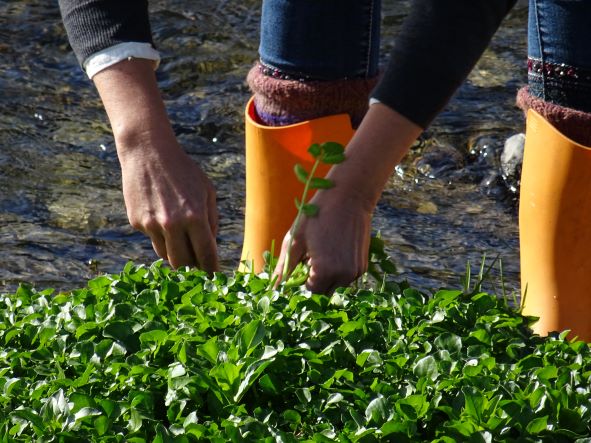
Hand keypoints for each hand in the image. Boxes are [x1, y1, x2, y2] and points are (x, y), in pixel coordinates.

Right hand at [119, 138, 218, 270]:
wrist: (148, 152)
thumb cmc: (184, 171)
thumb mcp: (207, 191)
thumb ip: (212, 220)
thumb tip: (211, 246)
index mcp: (195, 217)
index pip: (206, 255)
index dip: (211, 270)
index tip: (214, 277)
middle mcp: (173, 224)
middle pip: (183, 264)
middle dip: (192, 268)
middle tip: (198, 267)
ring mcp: (151, 225)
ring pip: (166, 255)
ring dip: (175, 252)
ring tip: (180, 235)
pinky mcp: (136, 222)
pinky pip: (152, 238)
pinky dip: (160, 235)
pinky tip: (161, 214)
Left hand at [274, 188, 371, 293]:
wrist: (349, 197)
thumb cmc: (318, 215)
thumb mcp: (295, 240)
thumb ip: (284, 267)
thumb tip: (274, 286)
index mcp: (324, 271)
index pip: (309, 292)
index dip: (301, 282)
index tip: (299, 266)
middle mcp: (343, 276)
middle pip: (323, 292)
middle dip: (314, 281)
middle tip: (308, 260)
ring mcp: (355, 272)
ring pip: (335, 286)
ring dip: (326, 277)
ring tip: (321, 253)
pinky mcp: (363, 266)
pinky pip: (345, 278)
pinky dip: (337, 271)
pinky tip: (332, 251)